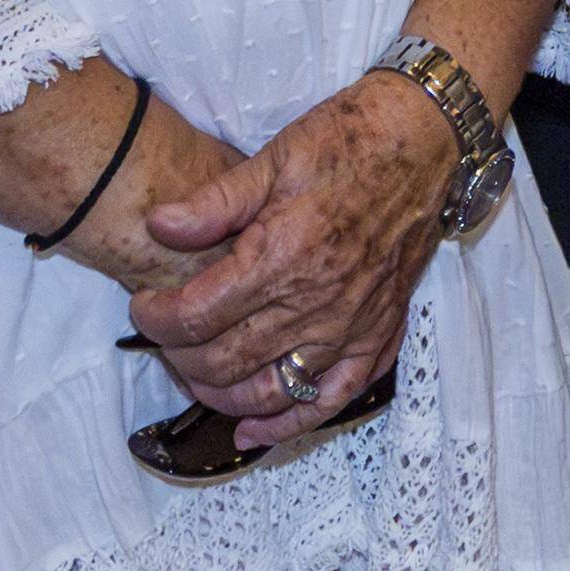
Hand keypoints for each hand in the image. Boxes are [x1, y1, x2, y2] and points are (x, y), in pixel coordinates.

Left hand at [128, 74, 455, 451]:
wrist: (425, 139)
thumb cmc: (350, 141)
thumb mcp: (274, 157)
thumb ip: (214, 202)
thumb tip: (158, 227)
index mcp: (282, 256)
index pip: (196, 316)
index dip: (155, 319)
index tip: (144, 306)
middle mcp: (316, 303)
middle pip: (224, 362)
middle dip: (179, 356)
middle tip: (167, 335)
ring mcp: (350, 326)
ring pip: (270, 392)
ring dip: (221, 397)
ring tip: (196, 376)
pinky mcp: (378, 334)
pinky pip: (331, 398)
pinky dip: (290, 425)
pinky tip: (255, 430)